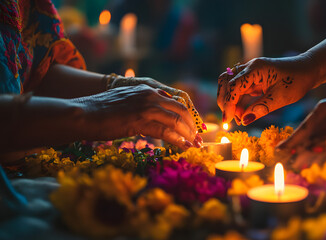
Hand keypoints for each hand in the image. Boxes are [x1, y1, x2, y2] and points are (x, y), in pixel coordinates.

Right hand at [72, 84, 197, 149]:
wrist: (84, 113)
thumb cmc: (103, 110)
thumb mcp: (129, 101)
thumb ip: (145, 106)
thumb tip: (158, 119)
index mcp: (148, 89)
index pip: (176, 101)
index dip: (188, 115)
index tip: (194, 127)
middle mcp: (150, 94)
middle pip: (181, 110)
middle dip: (192, 126)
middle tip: (197, 138)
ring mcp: (146, 106)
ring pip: (176, 120)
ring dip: (188, 134)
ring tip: (193, 144)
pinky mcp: (140, 120)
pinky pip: (166, 131)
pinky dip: (178, 140)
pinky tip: (184, 146)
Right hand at [217, 57, 314, 124]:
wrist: (308, 70)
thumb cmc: (297, 81)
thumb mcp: (280, 98)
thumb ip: (261, 109)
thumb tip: (244, 121)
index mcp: (256, 69)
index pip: (234, 86)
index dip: (228, 104)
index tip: (227, 120)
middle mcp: (249, 68)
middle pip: (226, 82)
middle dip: (224, 101)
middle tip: (229, 120)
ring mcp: (250, 73)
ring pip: (229, 85)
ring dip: (229, 101)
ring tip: (236, 118)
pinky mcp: (252, 79)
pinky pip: (238, 89)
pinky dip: (236, 101)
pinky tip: (240, 113)